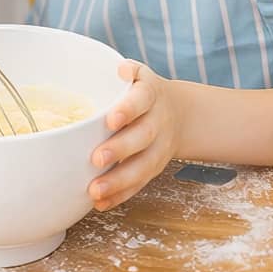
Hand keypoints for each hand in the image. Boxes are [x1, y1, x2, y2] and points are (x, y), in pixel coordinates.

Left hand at [88, 61, 180, 210]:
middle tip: (96, 158)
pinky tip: (100, 202)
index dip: (128, 110)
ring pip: (143, 166)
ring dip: (119, 181)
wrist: (177, 113)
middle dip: (120, 149)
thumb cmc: (143, 92)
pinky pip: (139, 184)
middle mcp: (158, 122)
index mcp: (151, 94)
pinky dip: (120, 195)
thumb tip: (119, 69)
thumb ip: (129, 71)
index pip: (142, 100)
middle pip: (143, 137)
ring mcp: (159, 148)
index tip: (111, 119)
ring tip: (94, 190)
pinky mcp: (154, 168)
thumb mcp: (139, 75)